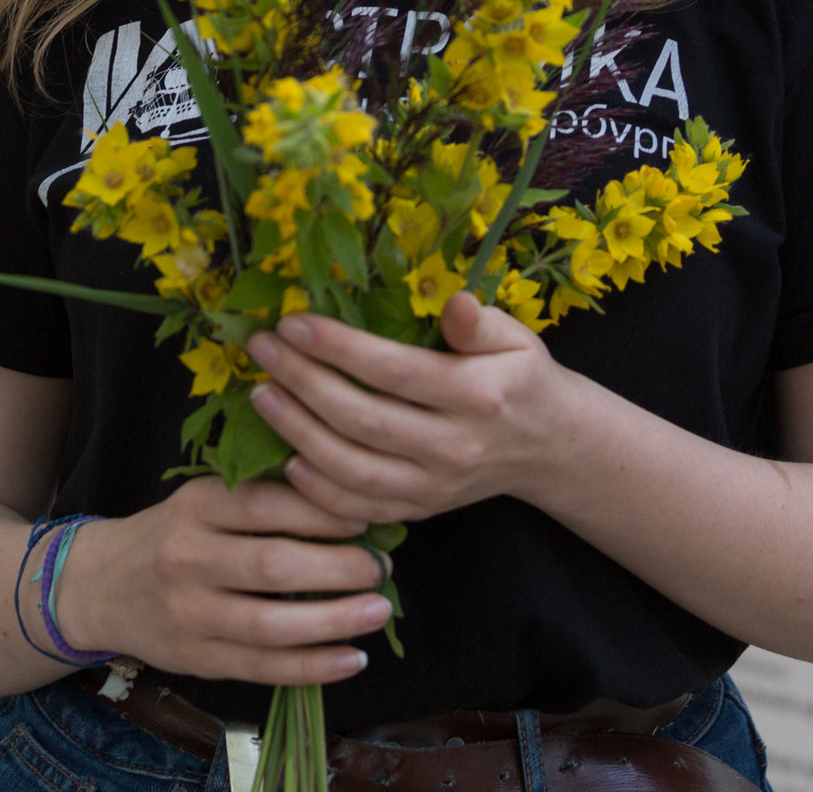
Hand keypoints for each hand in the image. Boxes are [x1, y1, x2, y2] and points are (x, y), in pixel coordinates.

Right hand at [52, 476, 390, 684]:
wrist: (101, 586)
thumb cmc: (174, 534)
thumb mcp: (204, 499)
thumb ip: (261, 497)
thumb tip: (348, 500)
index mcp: (196, 507)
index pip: (266, 504)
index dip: (322, 510)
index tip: (366, 515)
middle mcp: (188, 559)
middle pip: (274, 566)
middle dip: (339, 568)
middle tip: (381, 567)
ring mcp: (190, 614)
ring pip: (271, 624)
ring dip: (335, 621)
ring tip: (378, 611)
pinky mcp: (197, 658)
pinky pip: (263, 668)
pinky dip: (312, 667)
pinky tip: (351, 658)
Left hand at [245, 294, 578, 523]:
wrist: (550, 448)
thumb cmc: (521, 378)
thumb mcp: (516, 339)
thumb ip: (480, 323)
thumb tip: (453, 302)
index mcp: (477, 396)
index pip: (393, 370)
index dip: (337, 347)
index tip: (292, 323)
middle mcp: (454, 447)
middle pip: (362, 420)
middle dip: (303, 382)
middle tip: (262, 350)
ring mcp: (436, 486)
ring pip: (353, 470)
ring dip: (298, 433)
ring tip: (261, 395)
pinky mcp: (423, 510)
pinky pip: (360, 507)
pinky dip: (318, 489)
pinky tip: (289, 457)